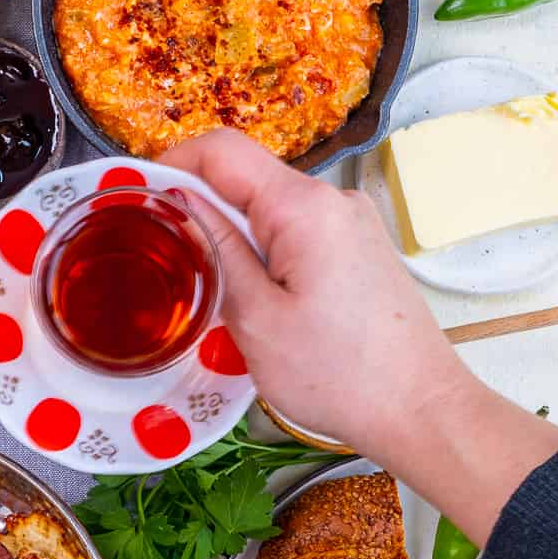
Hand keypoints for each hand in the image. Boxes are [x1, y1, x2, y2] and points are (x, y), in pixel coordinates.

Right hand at [168, 129, 463, 455]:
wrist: (419, 408)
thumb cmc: (340, 375)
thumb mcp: (255, 319)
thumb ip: (216, 251)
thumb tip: (181, 202)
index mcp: (304, 208)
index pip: (222, 150)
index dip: (172, 162)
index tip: (138, 194)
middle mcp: (332, 201)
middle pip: (246, 178)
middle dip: (200, 208)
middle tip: (163, 256)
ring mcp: (350, 223)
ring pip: (270, 210)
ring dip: (233, 238)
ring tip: (211, 290)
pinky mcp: (359, 248)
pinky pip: (297, 233)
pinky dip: (266, 254)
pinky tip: (254, 300)